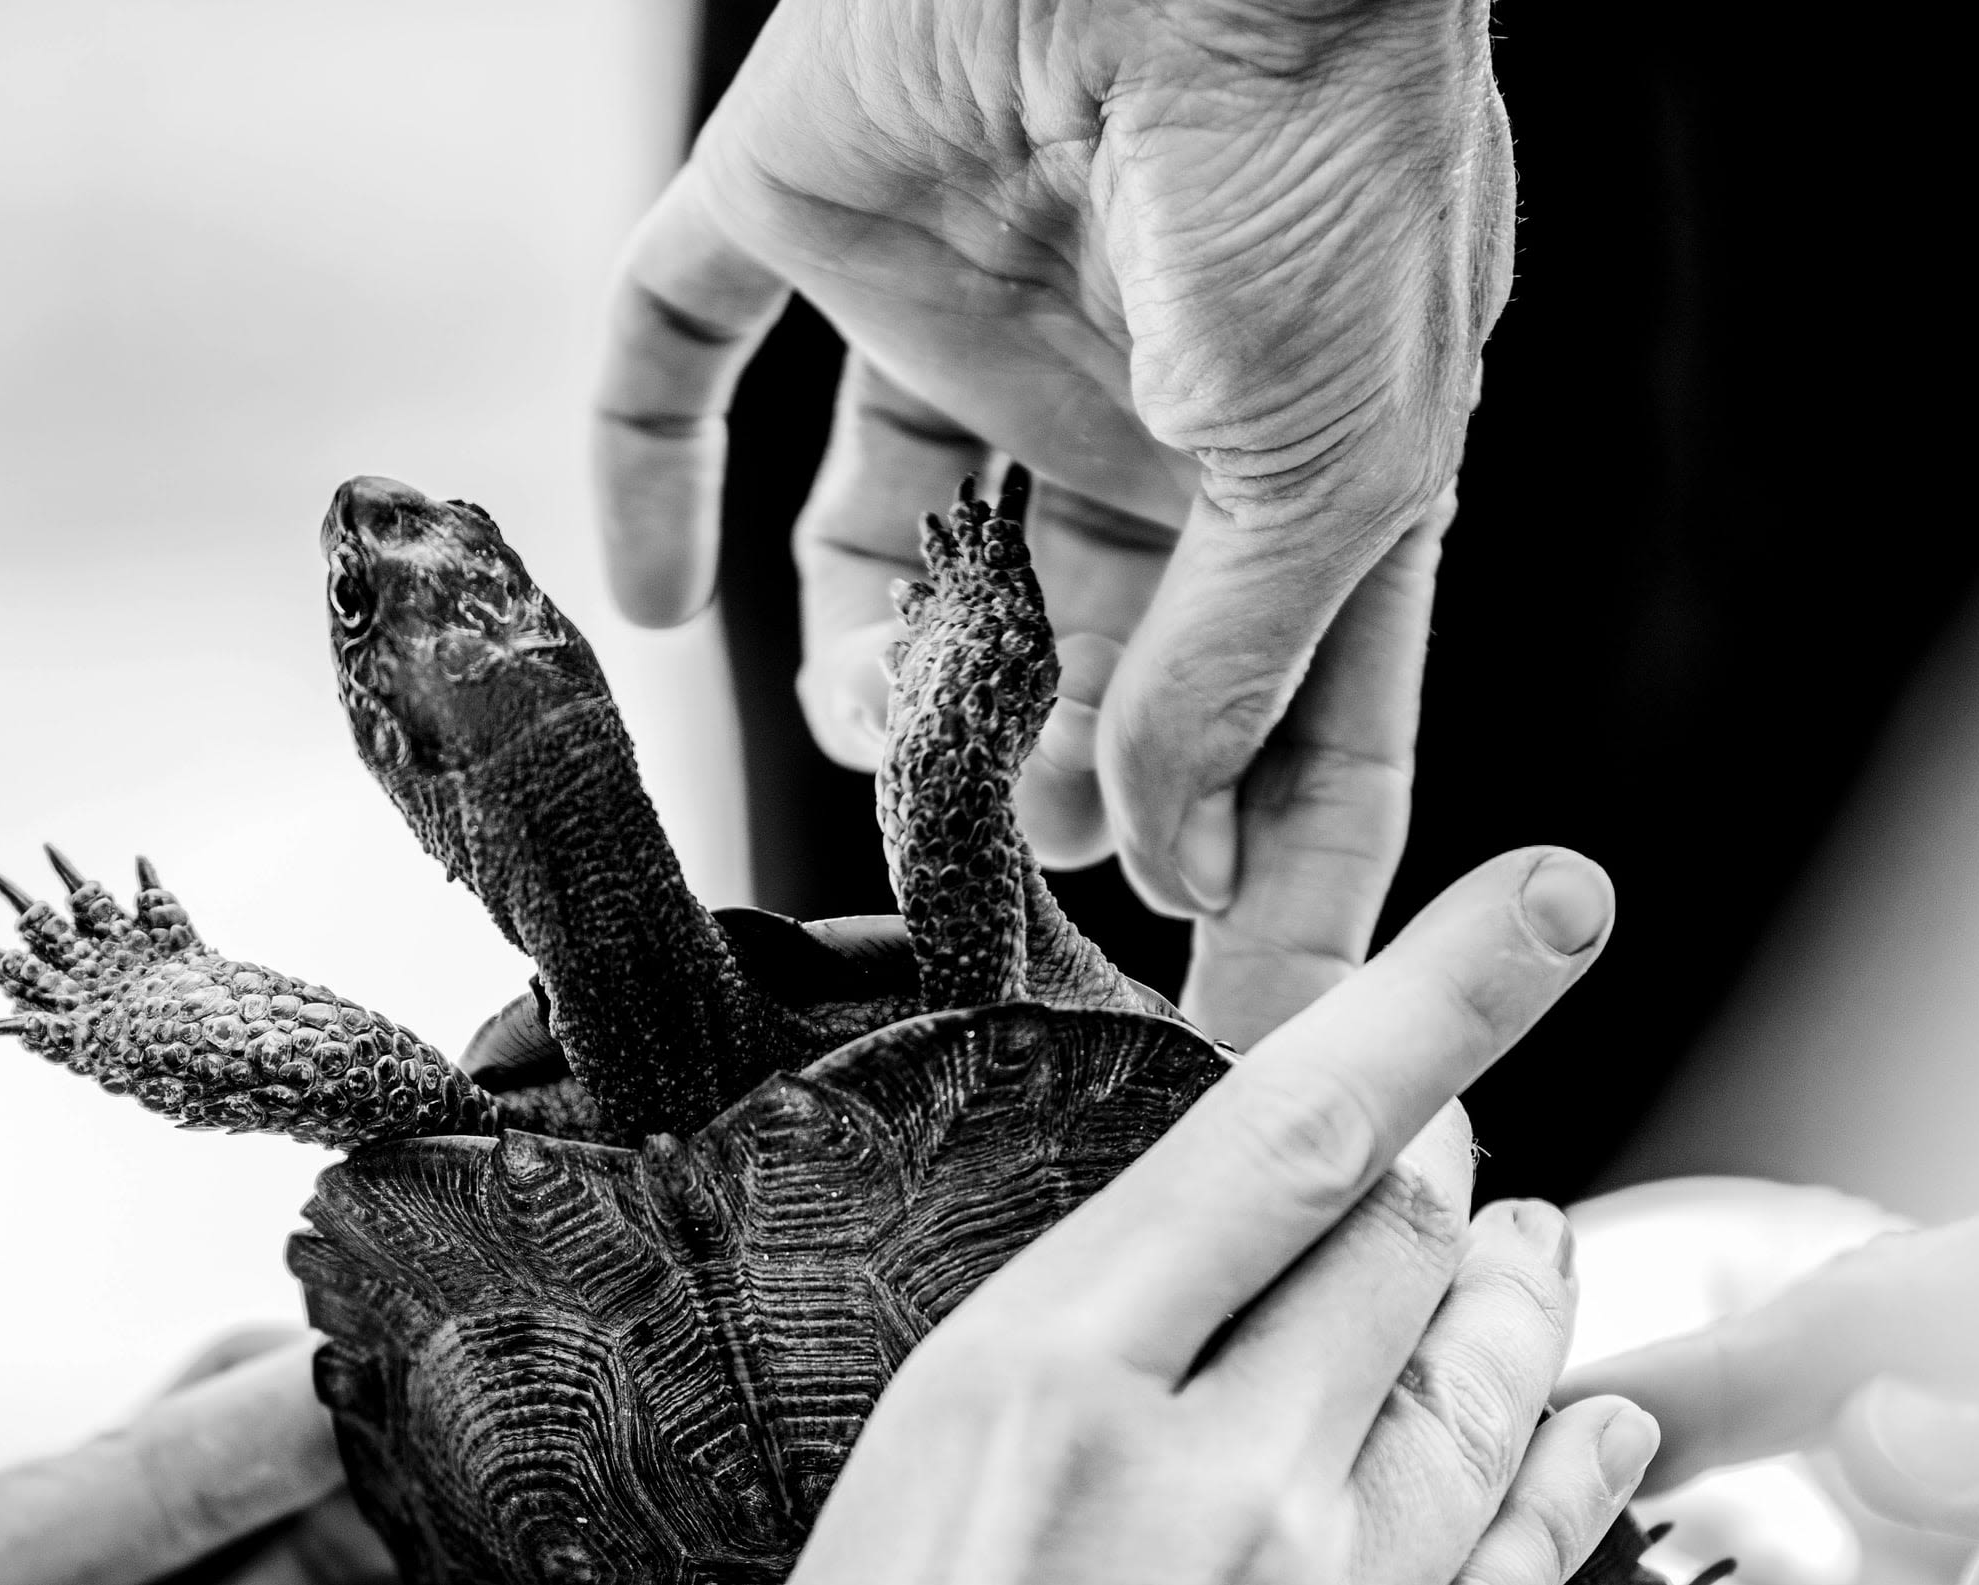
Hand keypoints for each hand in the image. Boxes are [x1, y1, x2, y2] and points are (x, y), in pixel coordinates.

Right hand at [24, 848, 1647, 1584]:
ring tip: (1540, 1252)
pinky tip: (1606, 1431)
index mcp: (1010, 1404)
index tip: (1552, 894)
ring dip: (1522, 1309)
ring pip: (1488, 1407)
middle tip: (1460, 1135)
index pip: (1280, 1136)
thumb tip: (929, 1575)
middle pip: (1408, 1254)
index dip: (1436, 991)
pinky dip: (1574, 1488)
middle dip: (1449, 1167)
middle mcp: (1200, 1493)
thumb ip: (888, 1561)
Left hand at [592, 0, 1507, 948]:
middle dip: (1060, 787)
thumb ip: (1239, 671)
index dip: (1271, 886)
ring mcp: (969, 300)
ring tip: (876, 741)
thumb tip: (1163, 846)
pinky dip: (643, 476)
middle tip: (1028, 880)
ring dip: (871, 672)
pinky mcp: (813, 197)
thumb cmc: (1326, 152)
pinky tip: (641, 598)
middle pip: (1084, 654)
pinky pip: (681, 350)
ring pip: (890, 539)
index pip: (1291, 724)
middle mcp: (1131, 401)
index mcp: (1299, 461)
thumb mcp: (1336, 466)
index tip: (1236, 1039)